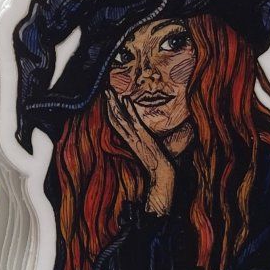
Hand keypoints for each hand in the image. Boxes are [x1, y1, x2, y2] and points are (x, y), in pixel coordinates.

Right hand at [106, 92, 176, 212]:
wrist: (163, 178)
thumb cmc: (161, 167)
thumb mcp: (152, 152)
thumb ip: (148, 143)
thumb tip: (152, 135)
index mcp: (132, 142)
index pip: (118, 125)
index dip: (112, 112)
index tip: (109, 100)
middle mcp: (131, 139)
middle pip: (115, 120)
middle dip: (110, 105)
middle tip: (106, 91)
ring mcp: (136, 139)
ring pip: (121, 119)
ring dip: (115, 104)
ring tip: (110, 92)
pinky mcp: (144, 138)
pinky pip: (134, 122)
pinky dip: (129, 111)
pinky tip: (126, 100)